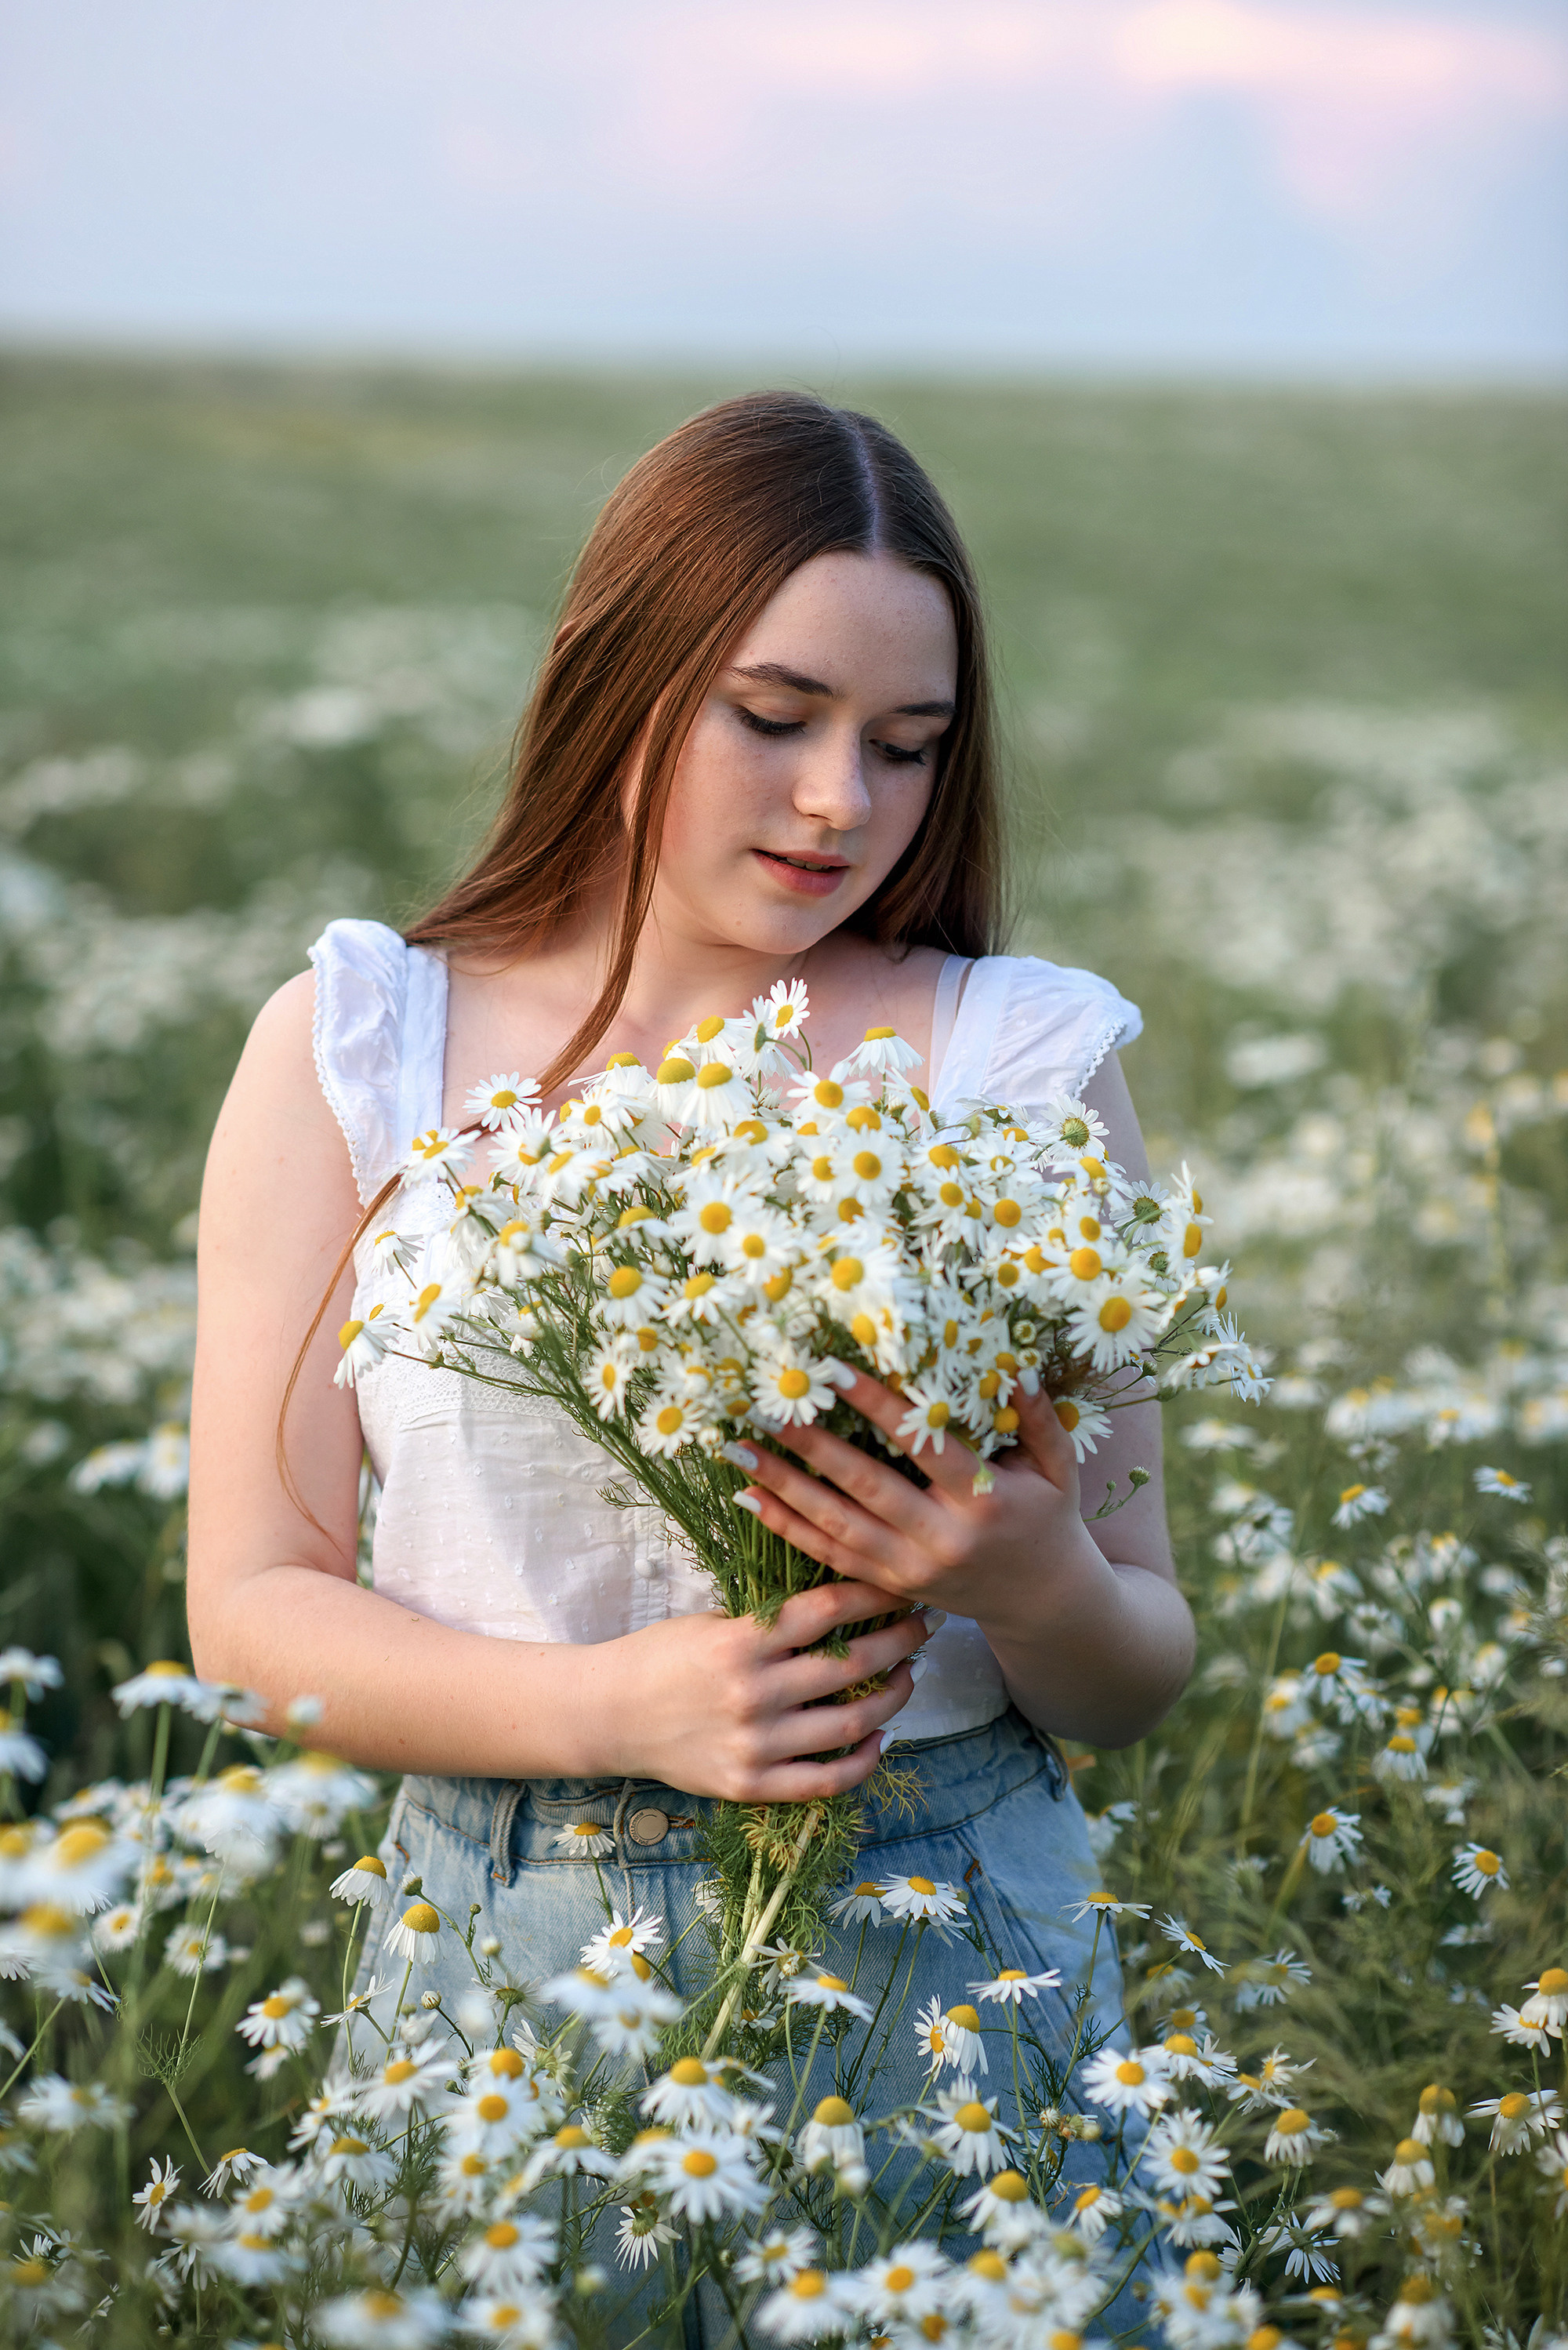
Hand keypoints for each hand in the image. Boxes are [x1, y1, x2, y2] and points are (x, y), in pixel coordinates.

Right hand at [585, 1577, 931, 1801]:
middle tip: (923, 1625)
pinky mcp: (750, 1785)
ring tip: (908, 1676)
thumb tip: (841, 1600)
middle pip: (851, 1666)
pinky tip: (879, 1738)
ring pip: (850, 1724)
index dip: (875, 1595)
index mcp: (740, 1640)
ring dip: (892, 1698)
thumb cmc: (661, 1656)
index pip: (828, 1610)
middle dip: (899, 1641)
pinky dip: (863, 1761)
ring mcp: (754, 1745)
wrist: (607, 1714)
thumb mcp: (711, 1620)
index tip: (902, 1585)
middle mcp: (752, 1693)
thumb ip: (769, 1618)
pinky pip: (826, 1779)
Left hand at [729, 1369, 1108, 1634]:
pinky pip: (830, 1557)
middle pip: (866, 1487)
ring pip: (836, 1526)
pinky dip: (786, 1529)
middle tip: (767, 1409)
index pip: (923, 1447)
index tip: (836, 1371)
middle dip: (811, 1447)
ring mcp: (910, 1568)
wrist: (1042, 1601)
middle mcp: (941, 1538)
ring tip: (738, 1451)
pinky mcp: (890, 1585)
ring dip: (783, 1487)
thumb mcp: (1057, 1468)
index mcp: (982, 1501)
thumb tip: (1015, 1364)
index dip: (879, 1409)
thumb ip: (1038, 1418)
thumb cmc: (1048, 1519)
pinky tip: (749, 1500)